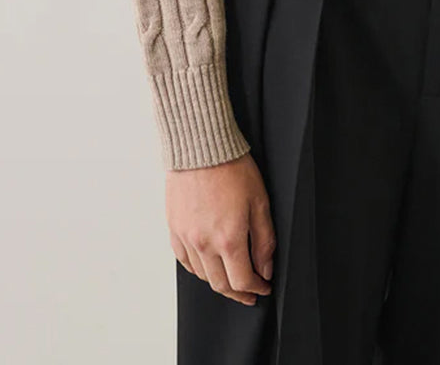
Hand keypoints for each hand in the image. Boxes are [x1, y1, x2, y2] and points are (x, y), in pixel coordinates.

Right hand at [167, 151, 275, 304]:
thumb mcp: (259, 202)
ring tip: (231, 278)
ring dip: (219, 282)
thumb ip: (264, 240)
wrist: (200, 145)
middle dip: (239, 293)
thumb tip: (265, 269)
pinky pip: (185, 260)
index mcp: (228, 239)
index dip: (257, 289)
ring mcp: (186, 238)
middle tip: (250, 292)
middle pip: (221, 285)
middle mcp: (204, 244)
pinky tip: (208, 265)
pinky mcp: (174, 228)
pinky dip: (198, 269)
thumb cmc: (232, 167)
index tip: (264, 287)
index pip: (243, 281)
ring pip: (203, 275)